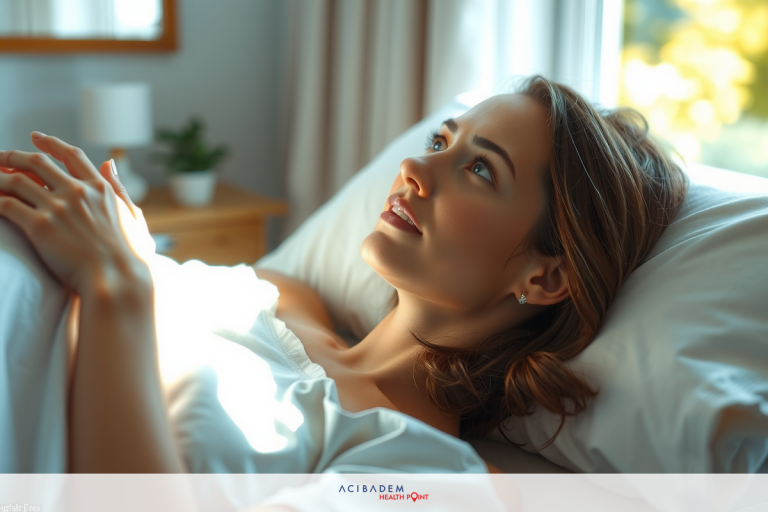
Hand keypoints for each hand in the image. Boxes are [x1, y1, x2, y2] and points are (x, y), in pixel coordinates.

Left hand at [0, 133, 151, 293]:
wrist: (118, 280)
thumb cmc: (130, 256)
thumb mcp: (132, 216)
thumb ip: (119, 188)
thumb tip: (109, 163)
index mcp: (100, 188)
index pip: (71, 155)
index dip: (51, 144)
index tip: (35, 138)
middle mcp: (78, 192)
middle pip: (37, 162)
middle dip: (13, 156)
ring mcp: (58, 208)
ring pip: (16, 181)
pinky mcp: (40, 227)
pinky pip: (7, 205)